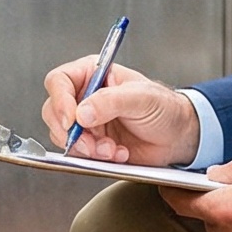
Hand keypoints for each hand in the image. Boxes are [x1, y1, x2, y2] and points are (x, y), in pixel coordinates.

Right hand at [42, 59, 198, 165]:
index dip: (60, 101)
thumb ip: (110, 101)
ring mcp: (86, 122)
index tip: (72, 121)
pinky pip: (79, 154)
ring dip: (87, 148)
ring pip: (64, 137)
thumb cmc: (164, 107)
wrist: (177, 136)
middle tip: (92, 143)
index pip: (59, 82)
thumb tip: (82, 113)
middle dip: (72, 133)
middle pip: (54, 112)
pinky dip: (96, 158)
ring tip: (112, 149)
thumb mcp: (141, 97)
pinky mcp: (91, 143)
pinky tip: (118, 153)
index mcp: (93, 74)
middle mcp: (84, 96)